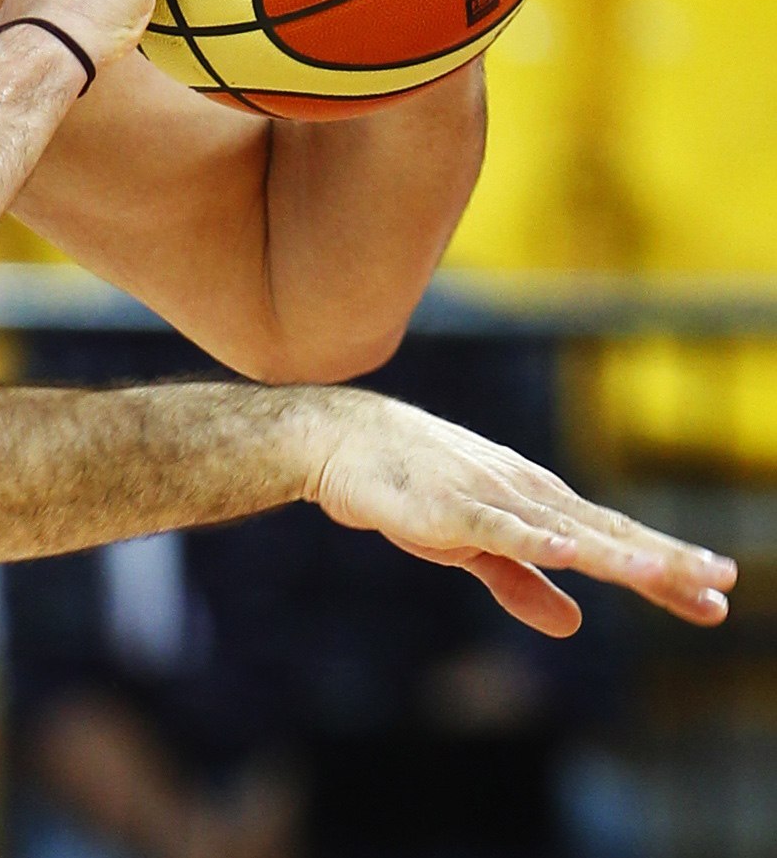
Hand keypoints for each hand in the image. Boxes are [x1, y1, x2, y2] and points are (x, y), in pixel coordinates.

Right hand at [298, 386, 734, 635]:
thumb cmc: (406, 486)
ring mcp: (490, 496)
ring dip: (616, 552)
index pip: (613, 540)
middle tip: (723, 583)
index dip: (664, 570)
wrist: (339, 437)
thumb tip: (574, 624)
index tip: (714, 598)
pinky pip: (498, 527)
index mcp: (536, 505)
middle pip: (606, 532)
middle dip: (665, 560)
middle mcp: (526, 496)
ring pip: (565, 530)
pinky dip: (534, 538)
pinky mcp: (447, 506)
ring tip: (665, 572)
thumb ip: (520, 583)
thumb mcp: (469, 546)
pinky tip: (568, 552)